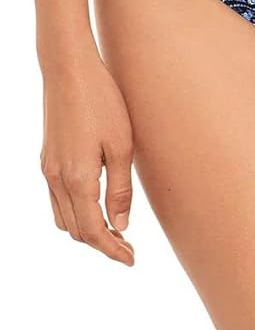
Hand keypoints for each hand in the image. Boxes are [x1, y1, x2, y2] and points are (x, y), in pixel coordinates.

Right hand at [40, 49, 134, 265]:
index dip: (113, 250)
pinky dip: (74, 213)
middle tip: (128, 246)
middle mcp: (57, 180)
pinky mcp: (47, 159)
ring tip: (114, 228)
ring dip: (86, 230)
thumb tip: (121, 225)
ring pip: (63, 218)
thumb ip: (120, 188)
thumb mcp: (121, 144)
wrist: (68, 70)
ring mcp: (48, 169)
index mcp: (78, 180)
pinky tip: (93, 204)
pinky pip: (56, 200)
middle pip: (76, 231)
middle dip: (101, 243)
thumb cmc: (101, 101)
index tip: (132, 259)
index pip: (94, 231)